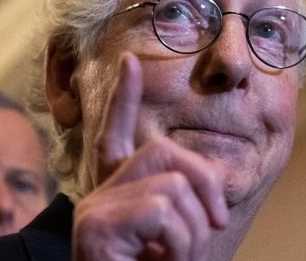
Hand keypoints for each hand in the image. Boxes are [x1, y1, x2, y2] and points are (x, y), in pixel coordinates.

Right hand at [72, 52, 228, 260]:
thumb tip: (203, 181)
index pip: (115, 137)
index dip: (122, 98)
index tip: (129, 62)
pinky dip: (177, 244)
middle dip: (204, 187)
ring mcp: (94, 213)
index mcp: (118, 199)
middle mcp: (99, 199)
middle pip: (165, 152)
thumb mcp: (174, 245)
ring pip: (172, 186)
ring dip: (192, 233)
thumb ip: (180, 211)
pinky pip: (162, 210)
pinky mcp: (96, 229)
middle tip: (211, 228)